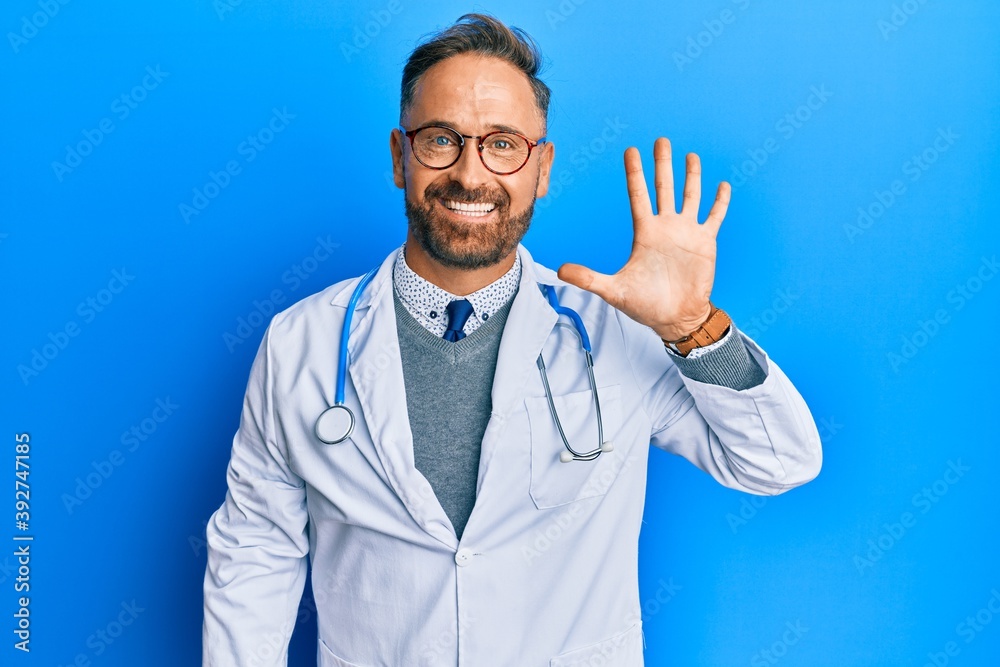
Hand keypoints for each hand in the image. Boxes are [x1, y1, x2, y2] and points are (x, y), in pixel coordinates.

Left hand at [557, 137, 730, 340]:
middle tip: (661, 141)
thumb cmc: (644, 305)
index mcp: (645, 232)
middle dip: (663, 164)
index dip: (635, 173)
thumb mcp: (613, 290)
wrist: (674, 318)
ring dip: (691, 176)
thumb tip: (559, 271)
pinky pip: (714, 217)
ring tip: (690, 155)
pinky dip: (719, 202)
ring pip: (690, 196)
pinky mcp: (705, 243)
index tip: (631, 150)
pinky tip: (722, 185)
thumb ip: (588, 278)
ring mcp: (686, 232)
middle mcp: (666, 227)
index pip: (638, 195)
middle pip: (664, 188)